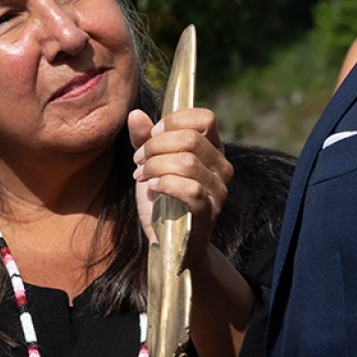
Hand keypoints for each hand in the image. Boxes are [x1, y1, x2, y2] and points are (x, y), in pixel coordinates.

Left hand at [130, 106, 232, 255]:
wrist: (169, 242)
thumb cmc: (162, 199)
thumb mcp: (151, 164)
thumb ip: (144, 139)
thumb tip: (135, 114)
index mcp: (213, 149)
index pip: (205, 118)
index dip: (175, 120)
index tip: (152, 133)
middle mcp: (222, 167)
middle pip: (191, 138)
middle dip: (155, 145)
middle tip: (138, 159)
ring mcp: (218, 190)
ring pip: (187, 162)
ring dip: (155, 165)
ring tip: (141, 174)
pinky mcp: (208, 212)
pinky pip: (189, 189)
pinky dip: (164, 184)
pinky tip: (151, 188)